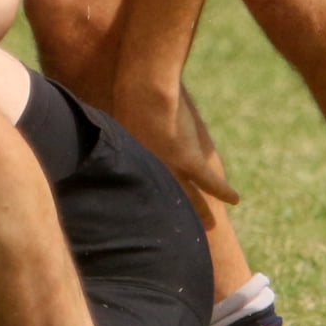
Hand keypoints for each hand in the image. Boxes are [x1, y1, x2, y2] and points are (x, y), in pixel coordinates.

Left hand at [113, 82, 240, 223]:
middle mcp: (148, 169)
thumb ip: (108, 129)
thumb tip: (90, 124)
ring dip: (200, 210)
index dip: (143, 200)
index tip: (144, 216)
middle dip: (169, 216)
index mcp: (130, 161)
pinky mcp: (189, 159)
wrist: (143, 91)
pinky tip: (235, 200)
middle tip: (175, 235)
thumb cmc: (123, 97)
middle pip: (161, 199)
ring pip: (188, 196)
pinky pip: (210, 181)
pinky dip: (223, 190)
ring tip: (210, 225)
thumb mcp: (112, 116)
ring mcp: (170, 167)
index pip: (138, 187)